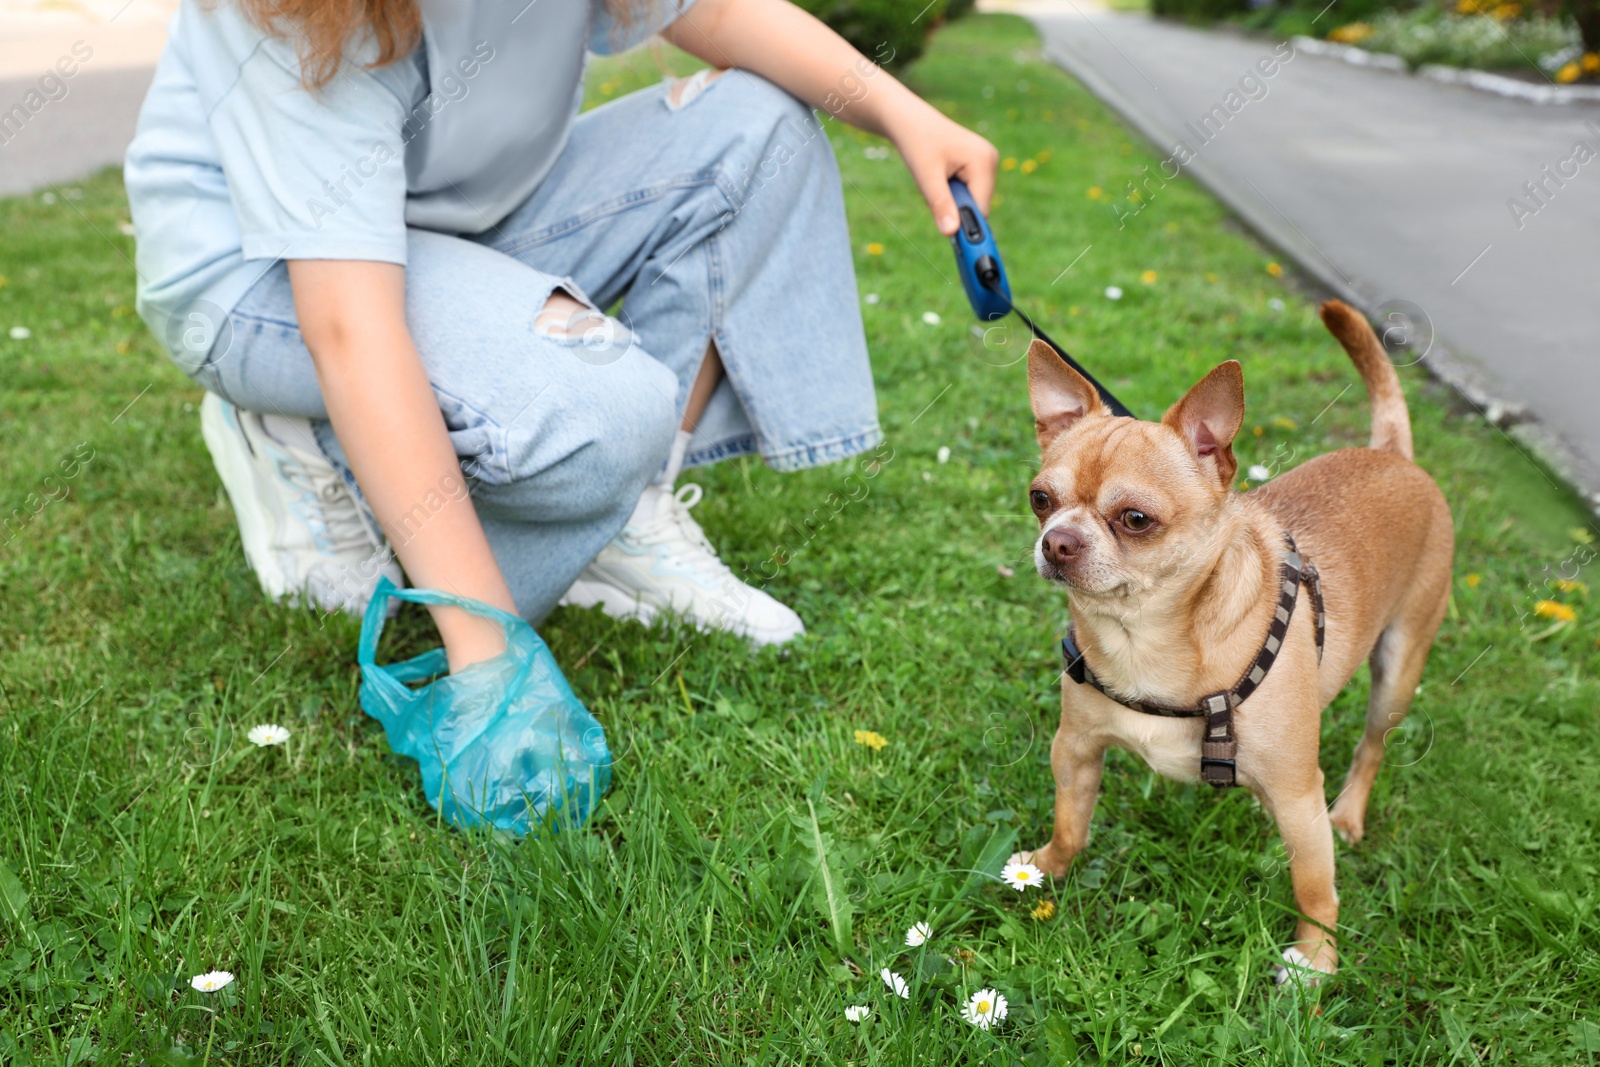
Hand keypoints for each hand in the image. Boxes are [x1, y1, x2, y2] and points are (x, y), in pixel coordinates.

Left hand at [890, 110, 998, 236]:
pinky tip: (939, 175)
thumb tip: (951, 234)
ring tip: (934, 179)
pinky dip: (951, 191)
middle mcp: (990, 160)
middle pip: (977, 205)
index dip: (964, 221)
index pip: (981, 208)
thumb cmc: (916, 143)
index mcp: (983, 161)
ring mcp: (986, 161)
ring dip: (951, 199)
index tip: (947, 231)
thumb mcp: (926, 177)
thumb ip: (941, 205)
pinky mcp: (978, 163)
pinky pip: (968, 190)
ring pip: (971, 199)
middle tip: (932, 191)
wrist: (909, 120)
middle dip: (954, 207)